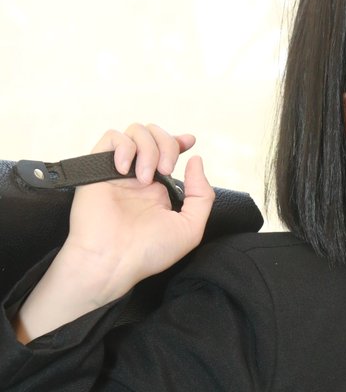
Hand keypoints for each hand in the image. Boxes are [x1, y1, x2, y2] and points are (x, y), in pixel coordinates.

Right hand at [61, 123, 214, 302]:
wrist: (113, 260)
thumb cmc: (149, 251)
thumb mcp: (190, 228)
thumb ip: (201, 196)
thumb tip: (196, 161)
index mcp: (159, 189)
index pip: (169, 151)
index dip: (179, 141)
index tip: (189, 142)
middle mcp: (139, 177)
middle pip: (155, 135)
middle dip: (167, 144)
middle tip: (165, 170)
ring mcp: (119, 171)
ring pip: (136, 131)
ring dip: (148, 149)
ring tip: (144, 178)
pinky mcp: (98, 168)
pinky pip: (112, 136)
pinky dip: (124, 147)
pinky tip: (124, 170)